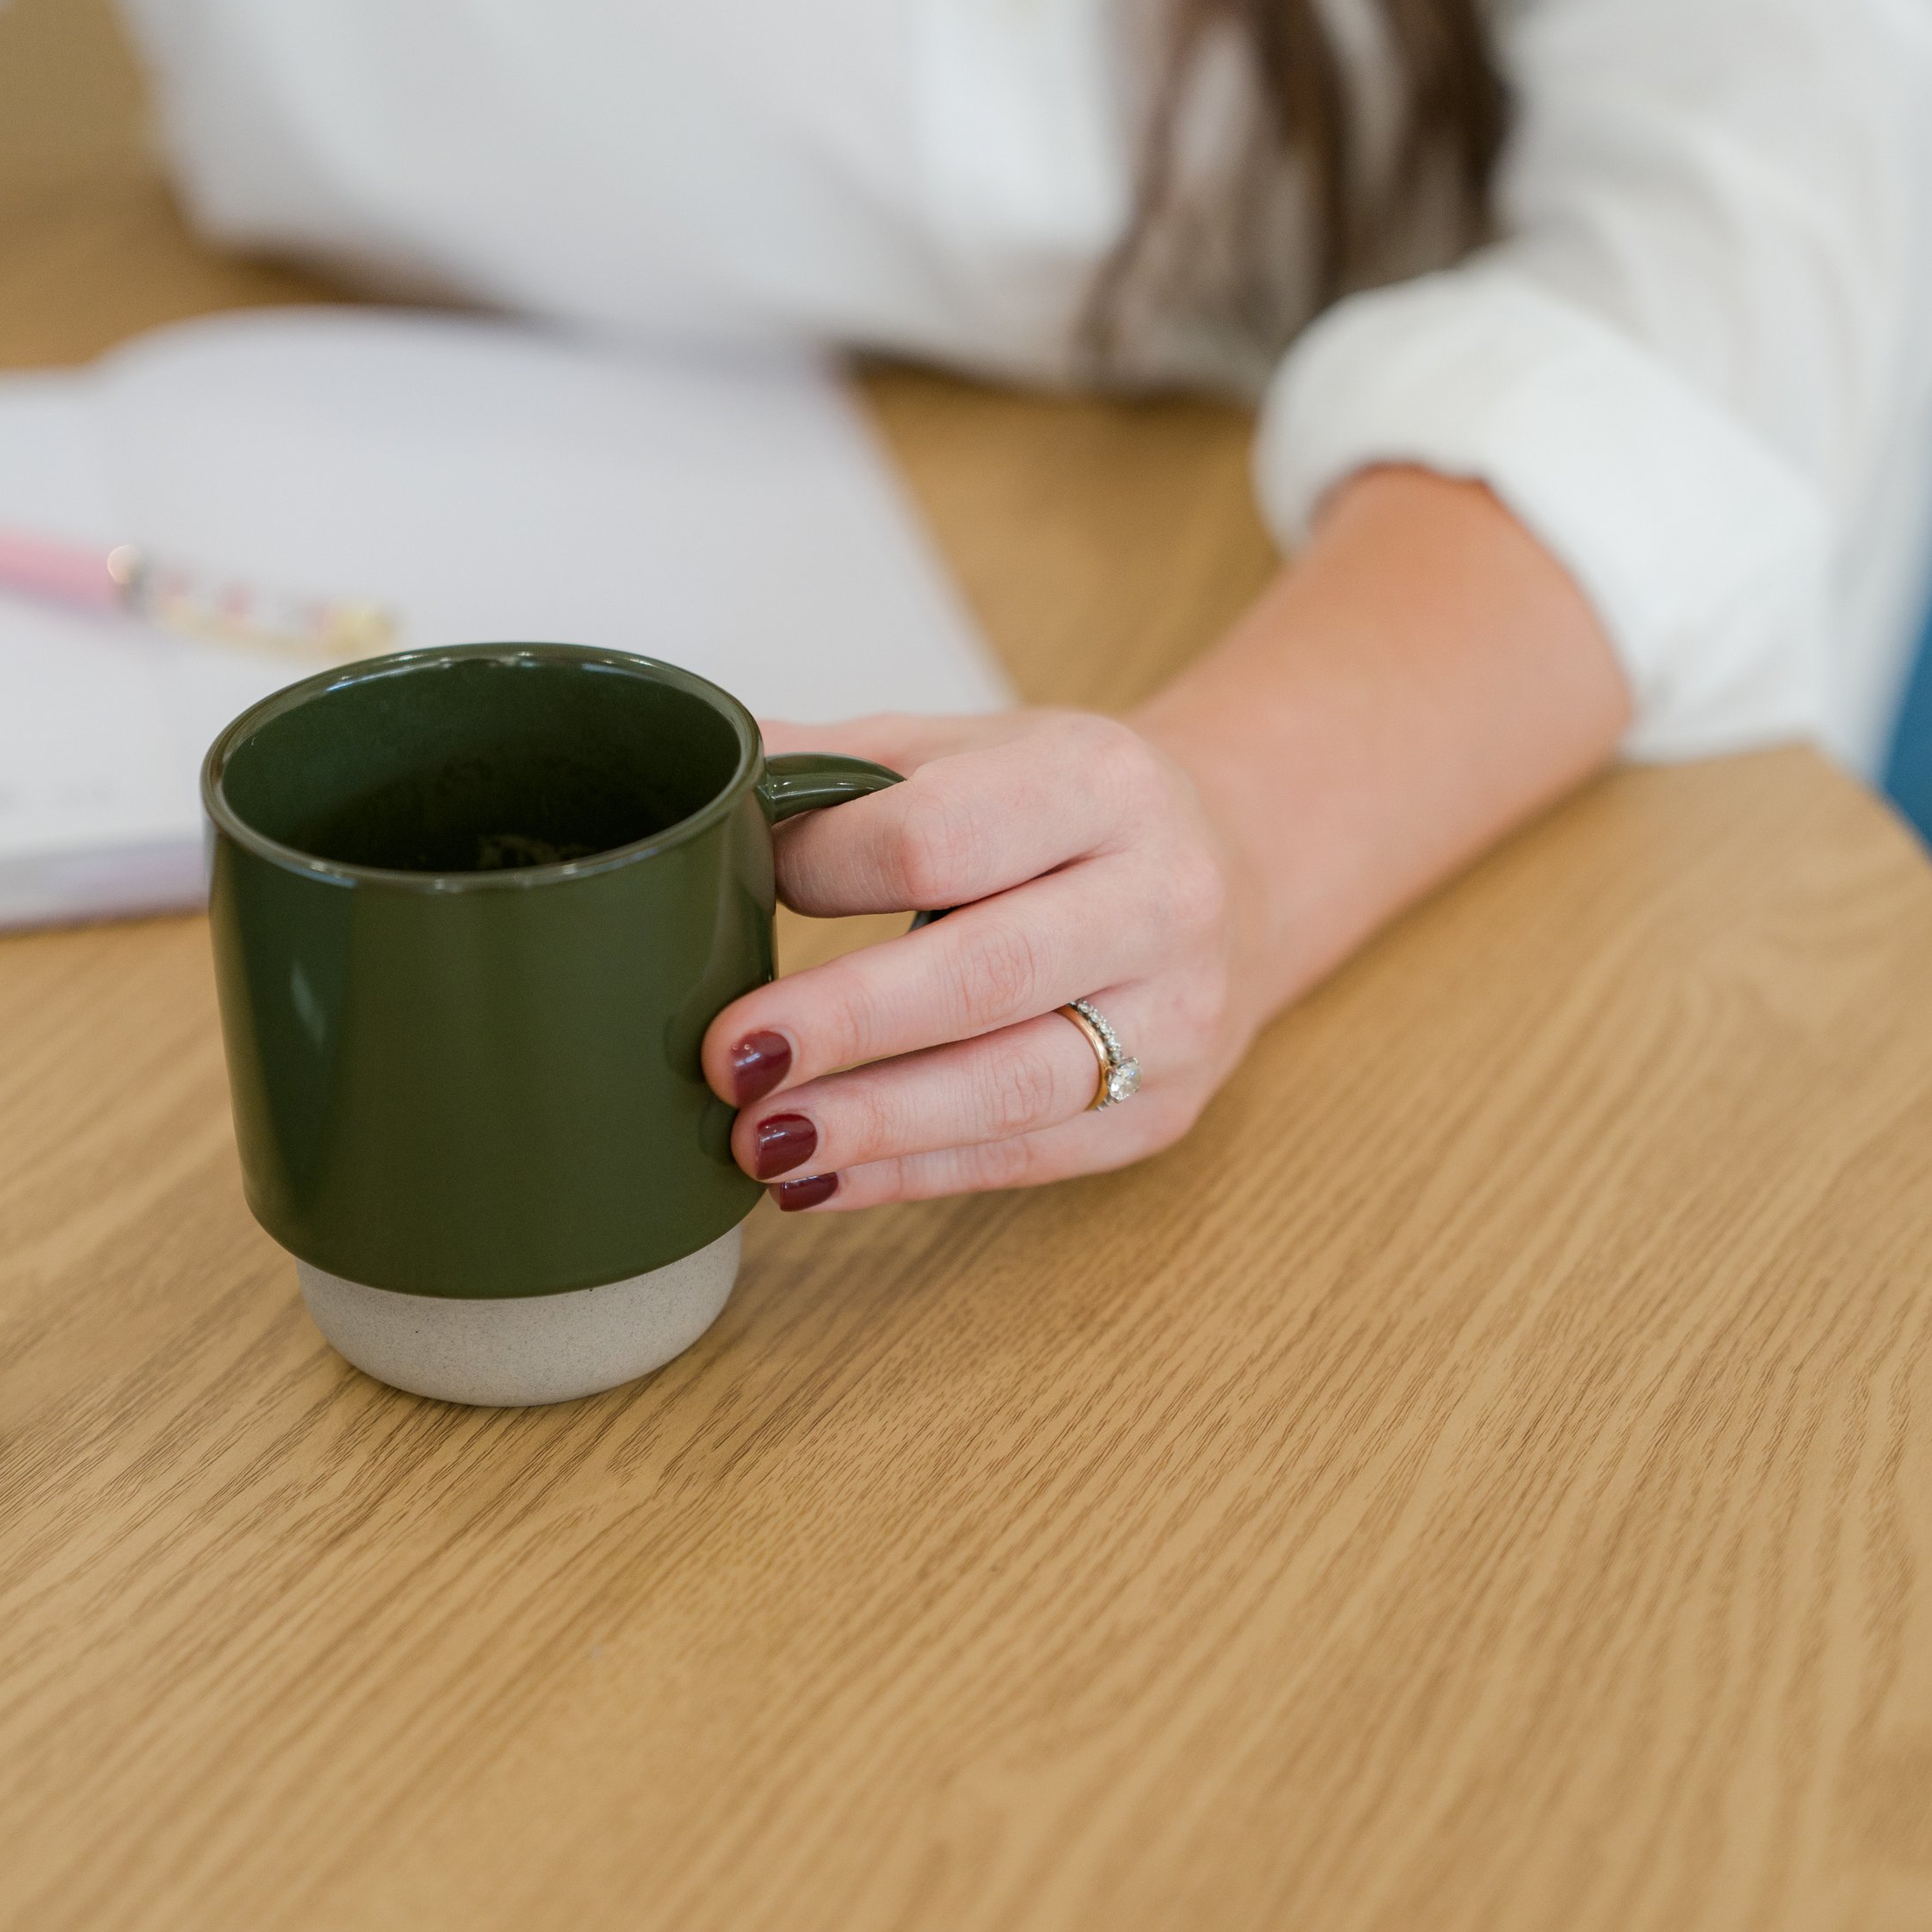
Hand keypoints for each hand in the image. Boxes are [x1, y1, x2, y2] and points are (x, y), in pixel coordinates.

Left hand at [700, 709, 1264, 1213]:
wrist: (1240, 873)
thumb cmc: (1066, 816)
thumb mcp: (969, 752)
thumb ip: (835, 773)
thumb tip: (692, 788)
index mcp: (1101, 783)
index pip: (942, 835)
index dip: (825, 871)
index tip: (735, 895)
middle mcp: (1161, 899)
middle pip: (984, 972)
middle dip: (843, 1023)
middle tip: (727, 1058)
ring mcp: (1175, 1018)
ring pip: (1012, 1088)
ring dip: (872, 1124)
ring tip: (759, 1140)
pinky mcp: (1163, 1112)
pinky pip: (1024, 1157)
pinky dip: (908, 1175)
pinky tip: (820, 1179)